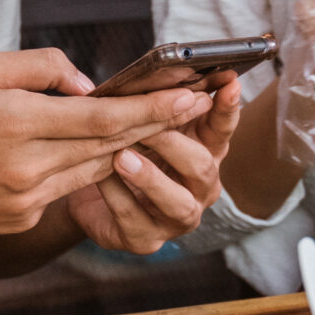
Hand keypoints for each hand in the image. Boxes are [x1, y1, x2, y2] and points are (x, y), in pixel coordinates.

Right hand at [0, 48, 212, 238]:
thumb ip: (41, 68)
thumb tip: (92, 87)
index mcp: (14, 122)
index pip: (102, 117)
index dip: (152, 107)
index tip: (189, 95)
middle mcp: (25, 168)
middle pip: (110, 146)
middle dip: (158, 124)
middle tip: (197, 104)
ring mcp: (25, 201)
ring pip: (93, 169)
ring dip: (130, 147)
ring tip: (161, 122)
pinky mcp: (21, 220)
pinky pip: (65, 188)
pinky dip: (82, 166)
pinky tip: (97, 150)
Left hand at [68, 72, 245, 252]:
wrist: (86, 197)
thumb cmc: (122, 152)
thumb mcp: (139, 126)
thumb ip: (155, 108)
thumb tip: (161, 75)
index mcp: (203, 152)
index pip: (222, 129)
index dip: (227, 108)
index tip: (229, 84)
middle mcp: (199, 187)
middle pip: (202, 166)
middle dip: (175, 143)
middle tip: (150, 125)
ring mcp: (177, 217)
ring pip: (178, 203)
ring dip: (150, 178)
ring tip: (122, 157)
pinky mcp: (147, 240)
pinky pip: (134, 220)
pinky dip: (116, 196)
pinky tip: (99, 177)